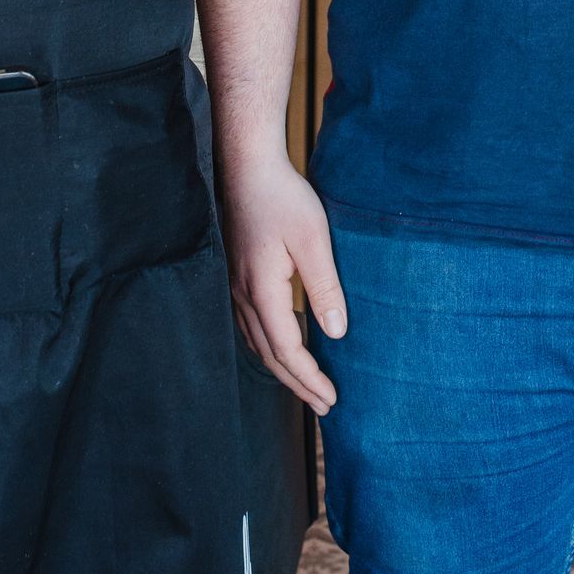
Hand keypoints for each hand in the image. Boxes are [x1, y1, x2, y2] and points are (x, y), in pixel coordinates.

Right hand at [221, 152, 345, 414]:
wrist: (248, 168)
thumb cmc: (283, 198)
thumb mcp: (313, 240)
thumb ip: (324, 288)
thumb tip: (337, 333)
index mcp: (262, 292)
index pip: (286, 350)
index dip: (309, 378)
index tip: (332, 398)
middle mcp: (243, 296)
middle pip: (269, 355)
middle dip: (297, 383)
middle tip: (325, 406)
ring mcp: (236, 287)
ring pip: (258, 343)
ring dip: (283, 368)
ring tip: (308, 384)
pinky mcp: (239, 277)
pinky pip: (252, 326)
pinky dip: (271, 347)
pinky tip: (288, 345)